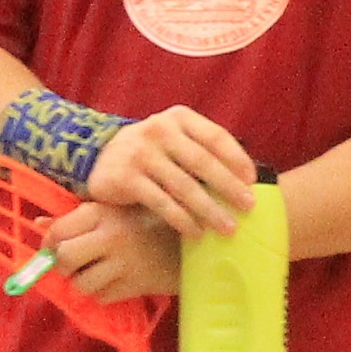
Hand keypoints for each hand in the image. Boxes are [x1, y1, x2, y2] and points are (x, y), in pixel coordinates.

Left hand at [48, 199, 173, 308]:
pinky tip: (117, 281)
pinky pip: (102, 297)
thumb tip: (40, 224)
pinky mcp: (136, 284)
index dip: (48, 245)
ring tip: (98, 274)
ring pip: (81, 284)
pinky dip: (105, 293)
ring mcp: (124, 262)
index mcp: (101, 212)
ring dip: (85, 283)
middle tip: (74, 266)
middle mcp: (110, 236)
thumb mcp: (113, 210)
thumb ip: (76, 217)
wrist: (194, 239)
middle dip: (64, 267)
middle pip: (65, 259)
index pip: (58, 232)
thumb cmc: (148, 220)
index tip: (54, 250)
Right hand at [87, 103, 255, 238]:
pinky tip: (197, 233)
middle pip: (202, 162)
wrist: (98, 158)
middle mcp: (159, 130)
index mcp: (178, 117)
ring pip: (184, 186)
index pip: (215, 136)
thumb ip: (202, 149)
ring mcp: (141, 153)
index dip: (237, 159)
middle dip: (229, 187)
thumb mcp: (174, 139)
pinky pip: (162, 203)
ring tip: (228, 228)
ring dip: (210, 210)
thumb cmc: (151, 152)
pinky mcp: (127, 178)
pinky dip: (183, 220)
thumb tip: (246, 179)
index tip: (252, 180)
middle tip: (248, 207)